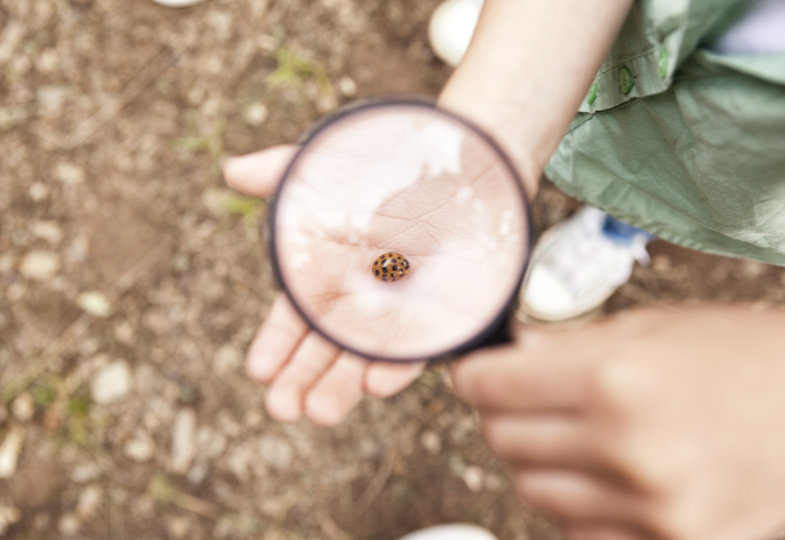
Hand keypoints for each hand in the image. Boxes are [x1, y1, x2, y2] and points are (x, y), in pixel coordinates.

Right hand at [224, 148, 424, 424]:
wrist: (459, 162)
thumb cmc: (388, 165)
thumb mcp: (328, 169)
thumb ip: (281, 173)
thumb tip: (230, 170)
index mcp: (326, 275)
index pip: (294, 320)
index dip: (276, 345)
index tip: (258, 370)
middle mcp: (358, 301)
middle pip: (324, 350)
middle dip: (302, 381)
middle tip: (283, 410)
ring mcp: (397, 312)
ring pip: (365, 358)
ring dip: (343, 387)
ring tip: (321, 413)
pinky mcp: (438, 315)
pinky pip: (417, 346)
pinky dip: (398, 366)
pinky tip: (379, 384)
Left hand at [451, 305, 784, 539]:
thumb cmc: (735, 355)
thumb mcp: (648, 328)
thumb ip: (565, 346)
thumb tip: (505, 354)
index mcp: (612, 377)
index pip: (491, 386)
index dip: (472, 376)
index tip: (473, 373)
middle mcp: (625, 447)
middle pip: (502, 440)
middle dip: (501, 414)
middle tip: (523, 398)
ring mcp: (649, 507)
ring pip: (531, 490)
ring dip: (536, 460)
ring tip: (572, 435)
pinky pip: (577, 531)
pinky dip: (576, 503)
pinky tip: (606, 473)